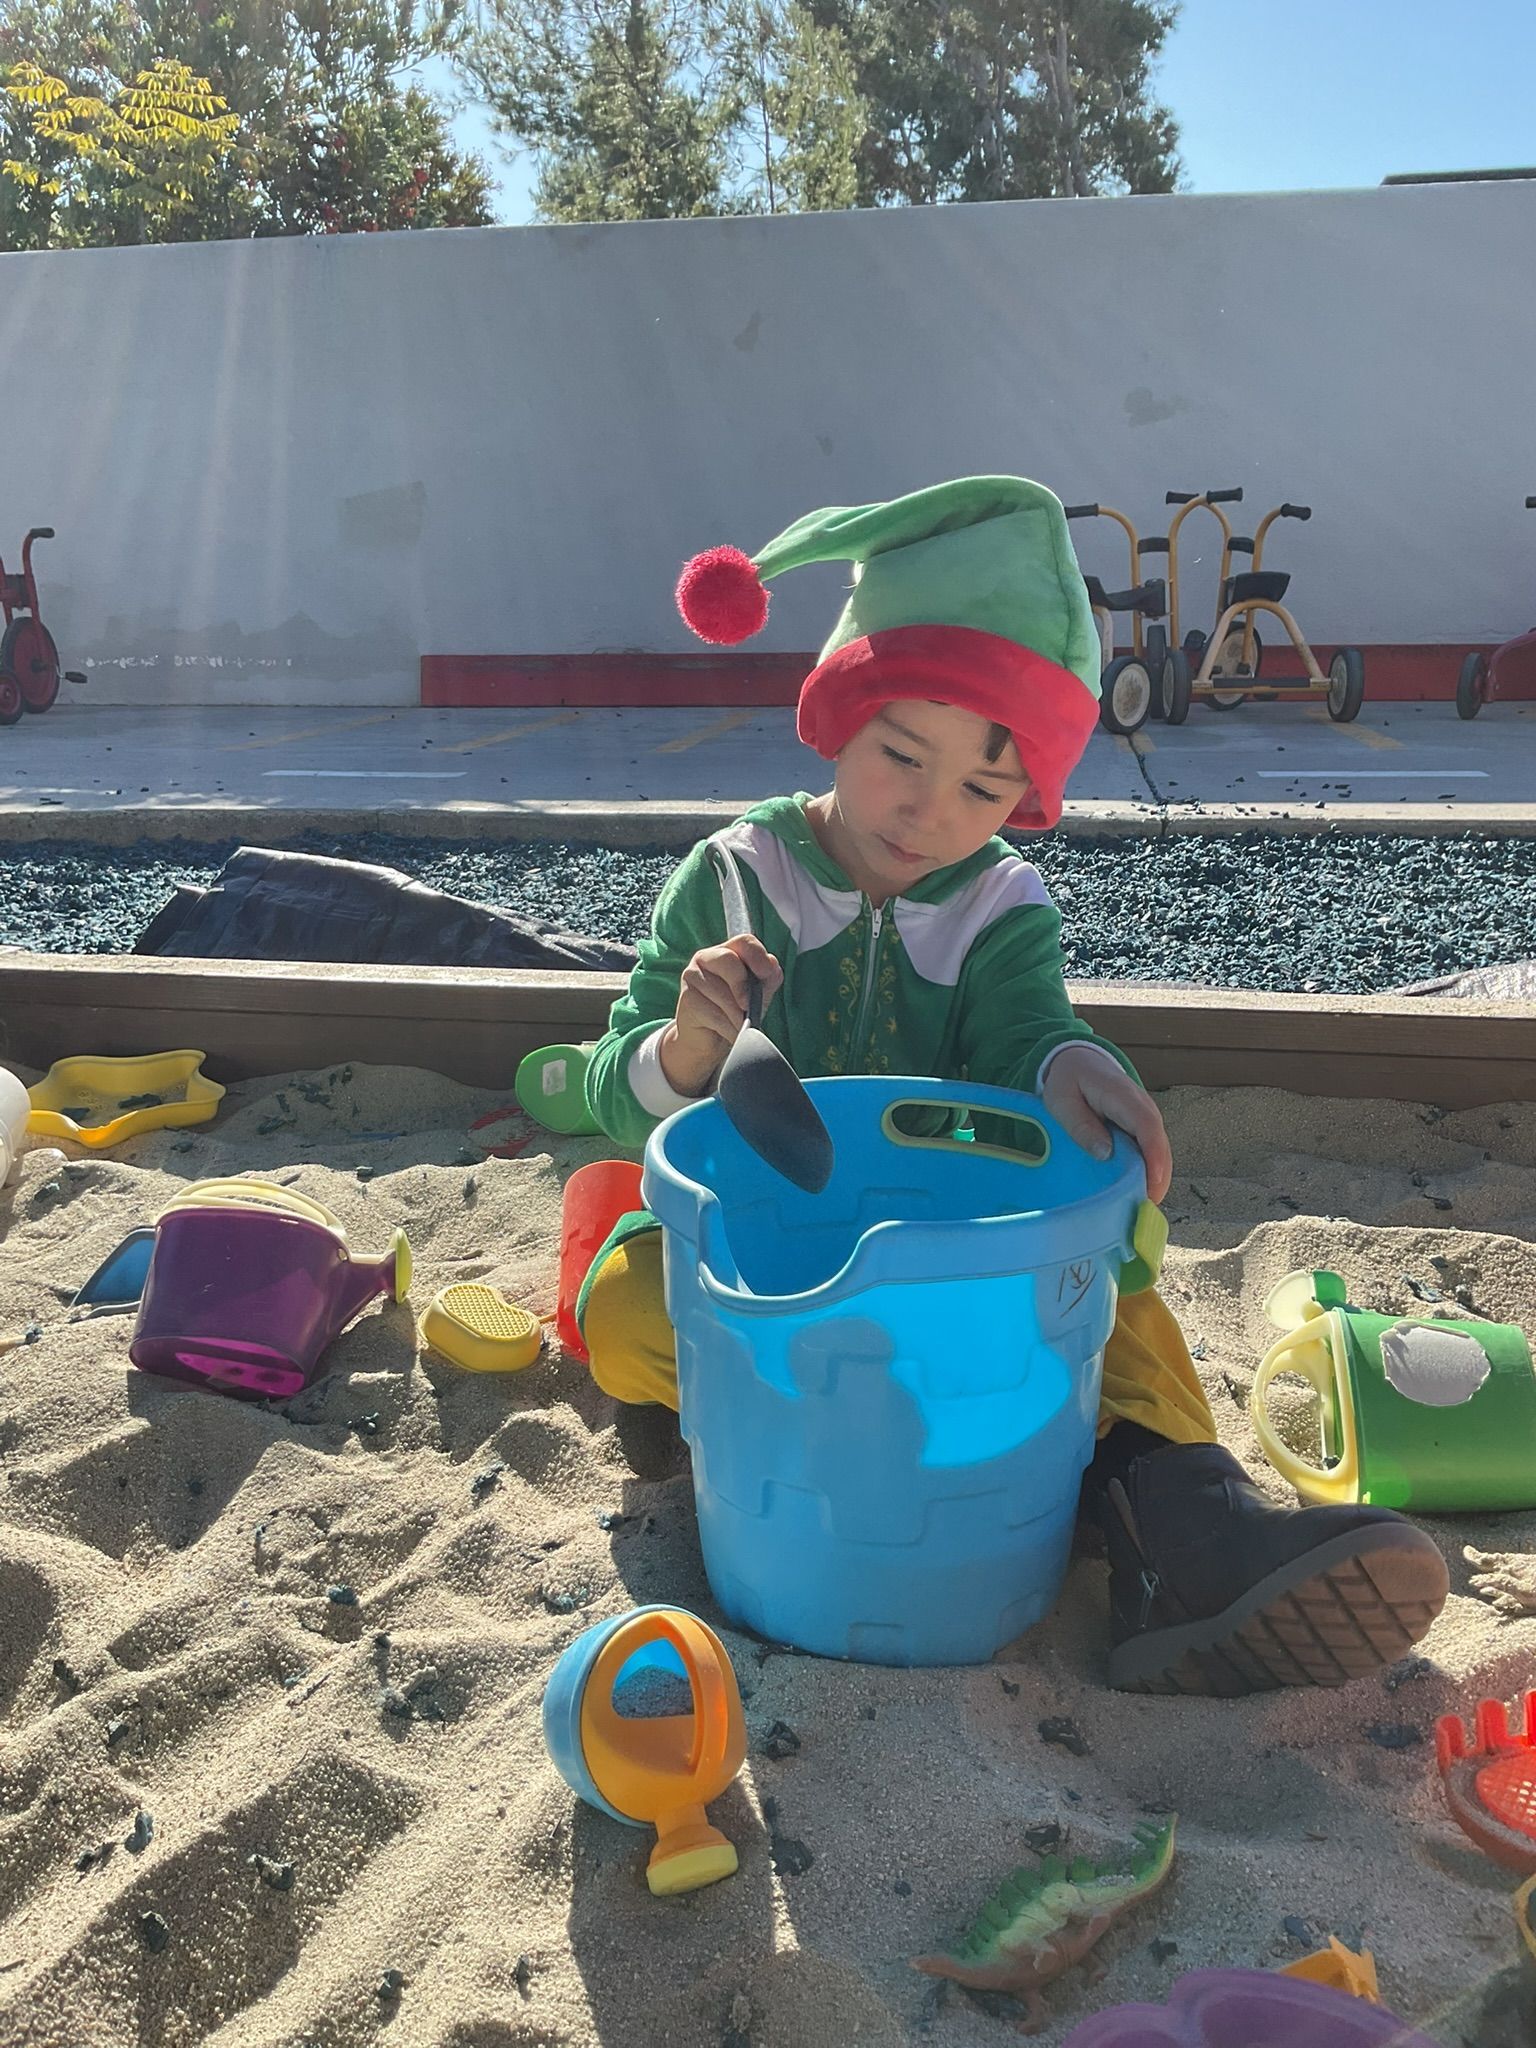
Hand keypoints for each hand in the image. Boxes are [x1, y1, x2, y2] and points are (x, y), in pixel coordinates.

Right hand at [659, 936, 783, 1095]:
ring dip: (738, 1016)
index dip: (758, 956)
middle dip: (743, 987)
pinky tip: (729, 1032)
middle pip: (728, 960)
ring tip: (741, 1027)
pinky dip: (728, 1028)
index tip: (766, 974)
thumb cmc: (735, 1011)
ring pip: (722, 993)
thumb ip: (768, 977)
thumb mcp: (758, 993)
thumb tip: (771, 964)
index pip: (745, 942)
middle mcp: (707, 957)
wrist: (709, 1040)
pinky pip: (714, 1013)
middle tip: (749, 1007)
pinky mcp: (686, 999)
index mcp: (728, 950)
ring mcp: (692, 976)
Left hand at [1041, 1045, 1172, 1203]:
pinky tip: (1137, 1194)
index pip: (1147, 1126)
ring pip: (1159, 1152)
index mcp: (1122, 1096)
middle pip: (1160, 1145)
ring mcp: (1146, 1117)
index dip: (1154, 1157)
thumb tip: (1105, 1153)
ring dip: (1155, 1179)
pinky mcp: (1142, 1128)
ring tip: (1140, 1209)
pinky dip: (1148, 1173)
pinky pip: (1150, 1152)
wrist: (1078, 1061)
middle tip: (1144, 1210)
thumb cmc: (1068, 1081)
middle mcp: (1142, 1107)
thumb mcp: (1062, 1100)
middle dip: (1158, 1178)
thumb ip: (1081, 1125)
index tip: (1153, 1186)